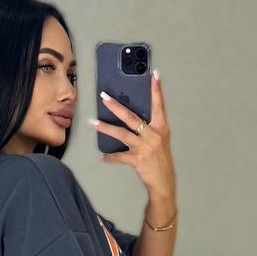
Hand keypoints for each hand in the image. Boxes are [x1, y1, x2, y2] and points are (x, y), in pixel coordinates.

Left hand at [92, 71, 174, 194]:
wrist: (164, 181)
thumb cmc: (160, 158)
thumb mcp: (160, 139)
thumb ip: (149, 127)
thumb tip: (131, 116)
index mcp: (161, 127)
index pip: (159, 105)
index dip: (157, 90)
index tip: (154, 74)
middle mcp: (153, 135)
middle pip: (132, 117)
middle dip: (116, 106)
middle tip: (104, 97)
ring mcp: (144, 147)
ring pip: (121, 134)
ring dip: (105, 128)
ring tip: (93, 123)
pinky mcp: (137, 159)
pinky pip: (119, 156)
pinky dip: (110, 157)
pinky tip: (102, 156)